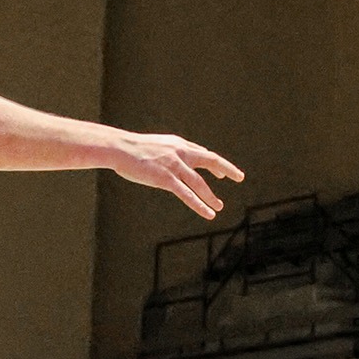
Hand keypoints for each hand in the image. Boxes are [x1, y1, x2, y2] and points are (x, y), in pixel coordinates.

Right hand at [112, 131, 244, 218]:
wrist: (118, 148)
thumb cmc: (131, 148)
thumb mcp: (154, 146)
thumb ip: (167, 153)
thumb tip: (171, 160)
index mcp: (178, 144)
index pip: (201, 153)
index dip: (214, 164)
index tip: (222, 173)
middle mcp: (180, 152)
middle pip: (210, 160)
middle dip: (227, 169)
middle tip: (240, 177)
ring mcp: (174, 166)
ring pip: (199, 183)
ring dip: (211, 196)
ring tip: (219, 207)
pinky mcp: (166, 179)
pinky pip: (187, 195)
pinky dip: (200, 205)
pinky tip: (209, 213)